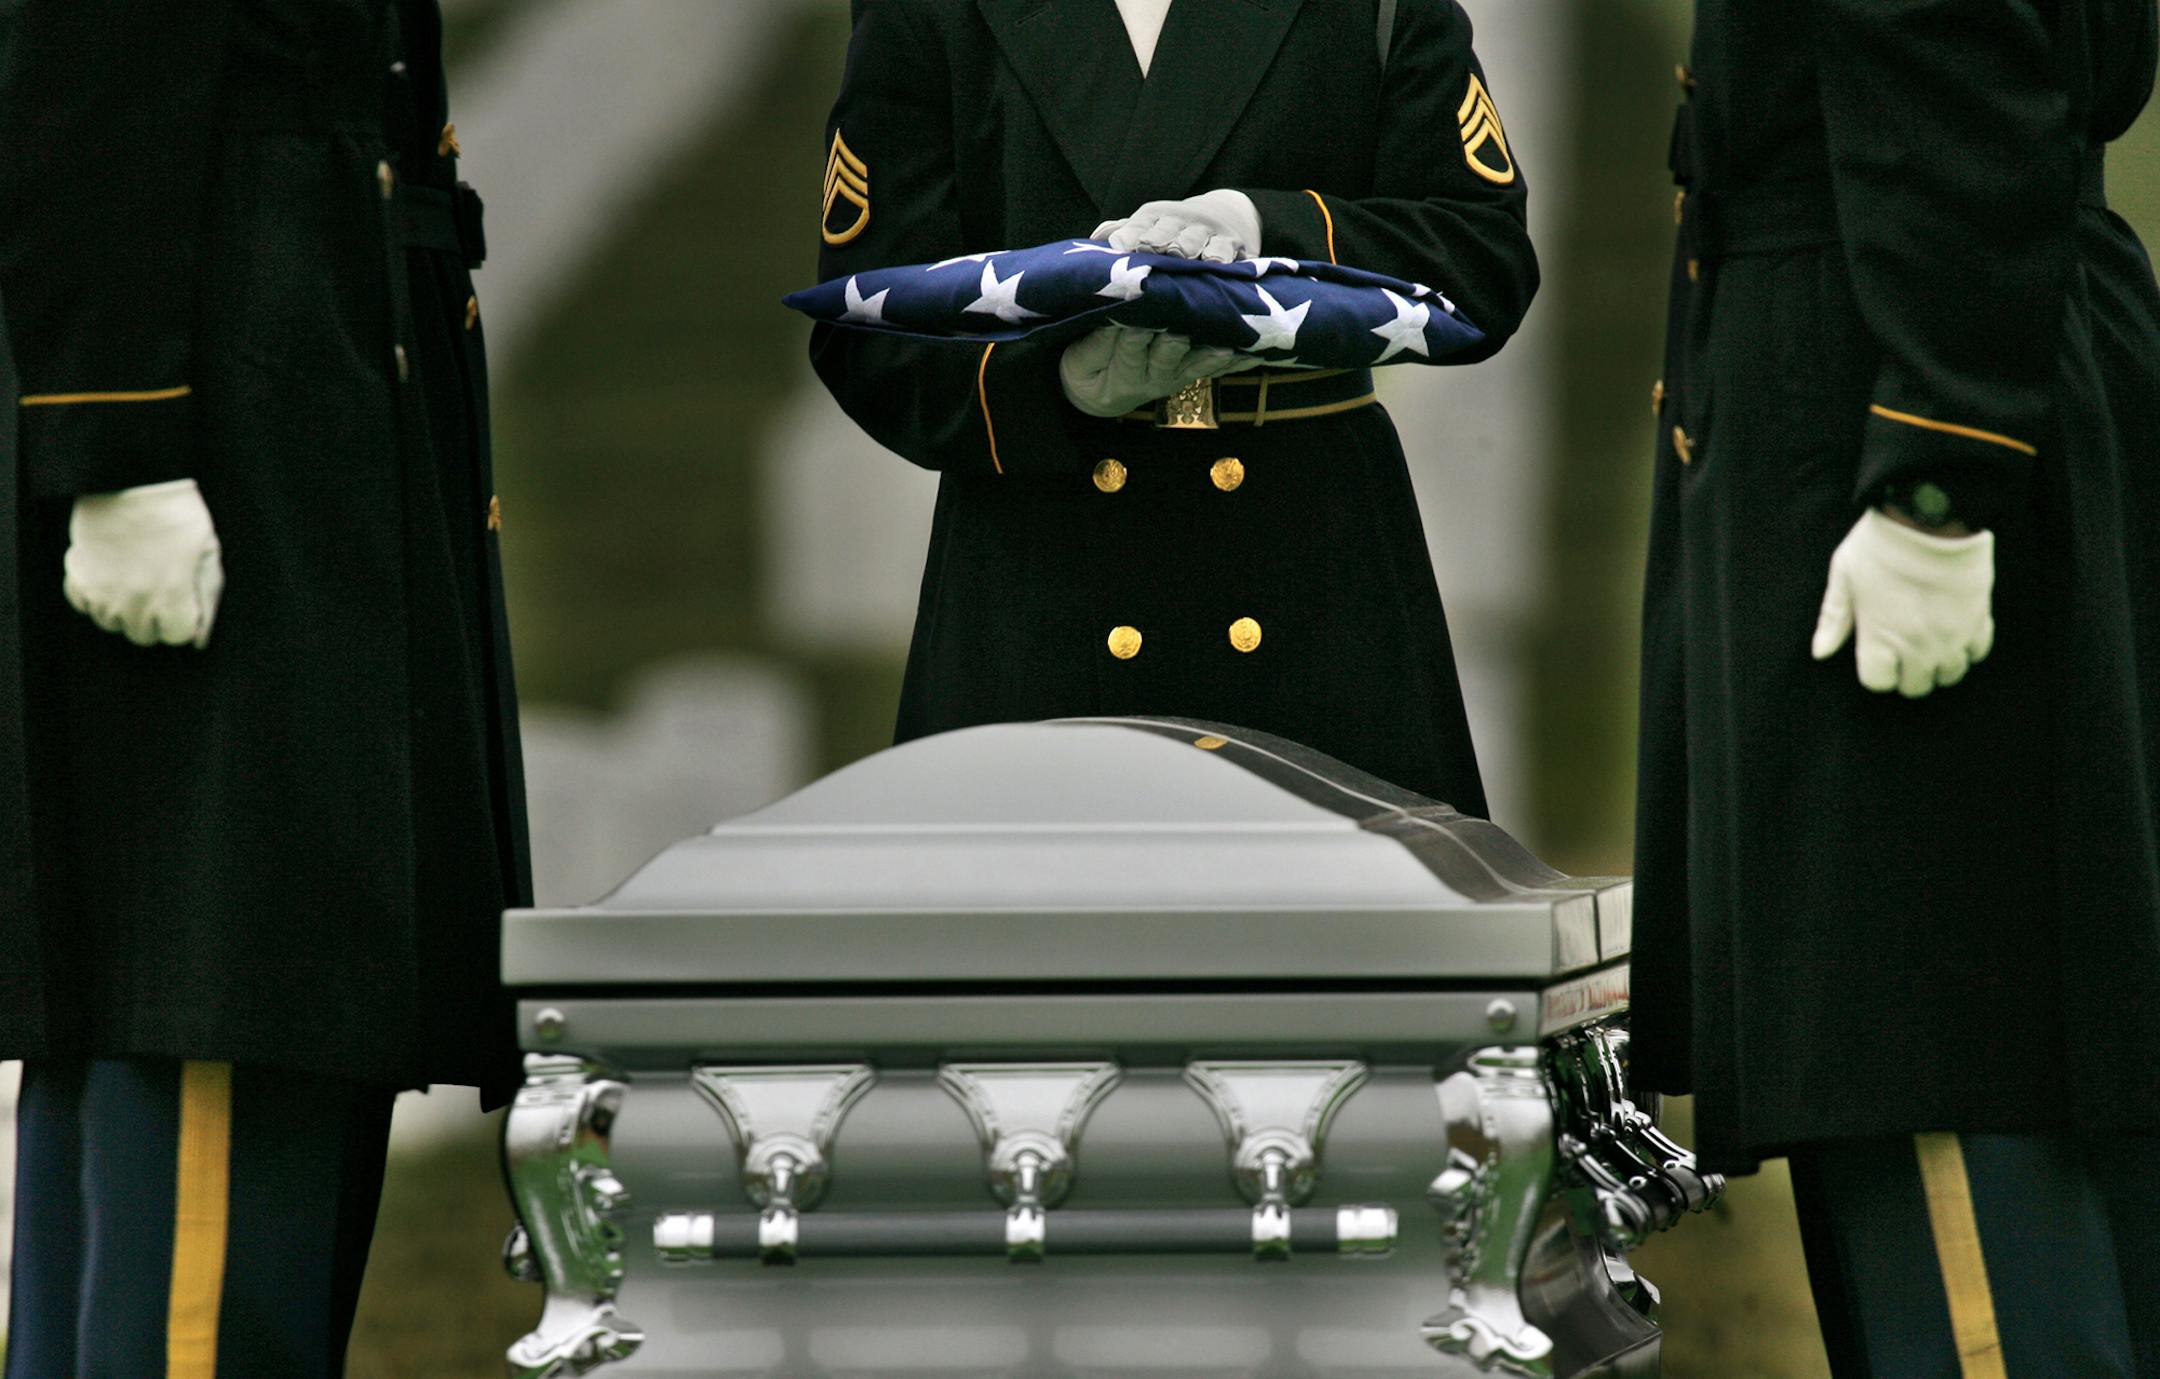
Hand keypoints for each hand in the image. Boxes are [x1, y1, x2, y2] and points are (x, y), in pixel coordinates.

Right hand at [63, 477, 224, 648]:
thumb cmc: (177, 514)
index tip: (184, 600)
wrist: (131, 481)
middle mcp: (134, 601)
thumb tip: (200, 639)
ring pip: (111, 624)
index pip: (177, 636)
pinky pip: (83, 605)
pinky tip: (110, 574)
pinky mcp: (78, 576)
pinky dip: (95, 596)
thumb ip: (207, 598)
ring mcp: (102, 591)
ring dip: (124, 610)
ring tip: (136, 578)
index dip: (184, 618)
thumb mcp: (208, 554)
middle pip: (143, 636)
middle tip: (160, 588)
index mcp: (171, 597)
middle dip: (155, 619)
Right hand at [1059, 325, 1260, 417]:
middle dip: (1177, 340)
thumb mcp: (1081, 359)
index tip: (1139, 321)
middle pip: (1169, 355)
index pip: (1130, 349)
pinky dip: (1237, 359)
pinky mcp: (1192, 371)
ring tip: (1233, 340)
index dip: (1136, 336)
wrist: (1101, 395)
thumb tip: (1114, 319)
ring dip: (1216, 350)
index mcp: (1125, 372)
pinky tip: (1258, 351)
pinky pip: (1217, 366)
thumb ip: (1098, 343)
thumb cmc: (1088, 370)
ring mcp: (1178, 375)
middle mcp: (1157, 376)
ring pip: (1199, 361)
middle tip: (1183, 327)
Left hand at [1093, 188, 1262, 262]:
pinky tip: (1214, 261)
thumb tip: (1094, 239)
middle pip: (1165, 231)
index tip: (1119, 246)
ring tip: (1179, 255)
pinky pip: (1224, 248)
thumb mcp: (1152, 223)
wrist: (1229, 211)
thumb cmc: (1178, 226)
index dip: (1129, 235)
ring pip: (1194, 238)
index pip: (1139, 225)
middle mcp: (1180, 221)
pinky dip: (1220, 254)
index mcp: (1156, 216)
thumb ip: (1125, 231)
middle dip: (1156, 239)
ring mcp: (1205, 231)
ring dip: (1186, 246)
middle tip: (1147, 248)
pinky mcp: (1230, 242)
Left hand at [1810, 508, 1993, 698]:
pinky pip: (1978, 652)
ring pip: (1950, 674)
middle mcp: (1918, 645)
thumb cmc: (1880, 543)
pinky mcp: (1979, 618)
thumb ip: (1834, 618)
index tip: (1877, 655)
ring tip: (1929, 642)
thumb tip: (1820, 652)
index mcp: (1879, 637)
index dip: (1877, 671)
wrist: (1932, 514)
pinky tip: (1954, 630)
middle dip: (1908, 674)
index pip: (1879, 682)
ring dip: (1939, 665)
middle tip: (1903, 651)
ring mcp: (1951, 635)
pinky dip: (1967, 648)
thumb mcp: (1844, 576)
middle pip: (1916, 687)